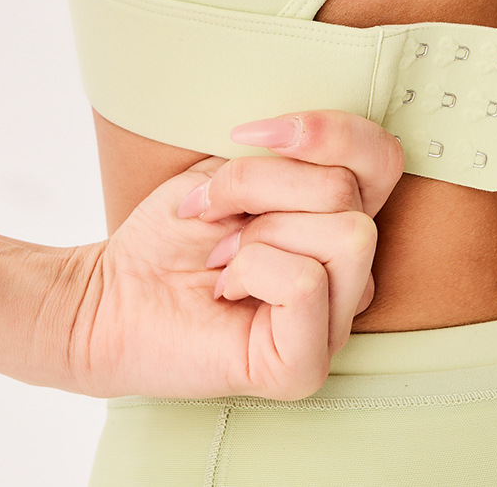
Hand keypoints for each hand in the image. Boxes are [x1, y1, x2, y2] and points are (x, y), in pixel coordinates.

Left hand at [59, 110, 403, 399]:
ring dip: (260, 231)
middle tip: (214, 214)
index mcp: (344, 223)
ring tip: (222, 256)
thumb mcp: (236, 167)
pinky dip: (254, 270)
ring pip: (344, 234)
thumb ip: (293, 156)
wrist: (113, 291)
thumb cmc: (177, 231)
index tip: (244, 135)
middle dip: (262, 186)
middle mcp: (351, 276)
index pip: (383, 158)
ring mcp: (333, 326)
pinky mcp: (304, 366)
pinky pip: (307, 283)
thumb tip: (309, 140)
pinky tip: (226, 289)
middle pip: (350, 191)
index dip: (324, 130)